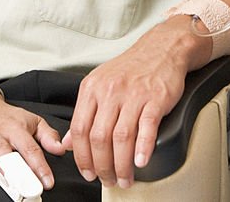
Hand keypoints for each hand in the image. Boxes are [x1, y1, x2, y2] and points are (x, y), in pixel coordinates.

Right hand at [0, 86, 64, 194]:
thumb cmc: (7, 118)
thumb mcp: (31, 121)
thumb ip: (47, 136)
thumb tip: (61, 149)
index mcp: (15, 129)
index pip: (30, 148)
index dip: (40, 166)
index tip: (47, 182)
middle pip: (4, 154)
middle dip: (12, 171)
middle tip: (19, 186)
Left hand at [64, 19, 193, 188]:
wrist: (162, 48)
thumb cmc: (132, 68)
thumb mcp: (100, 84)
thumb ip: (84, 113)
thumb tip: (67, 142)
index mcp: (92, 88)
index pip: (79, 129)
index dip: (81, 156)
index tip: (88, 172)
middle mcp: (110, 91)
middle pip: (99, 137)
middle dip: (102, 166)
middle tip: (107, 180)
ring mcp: (134, 94)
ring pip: (121, 137)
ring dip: (121, 164)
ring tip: (125, 178)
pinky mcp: (156, 98)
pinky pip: (147, 126)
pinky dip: (143, 147)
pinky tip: (140, 161)